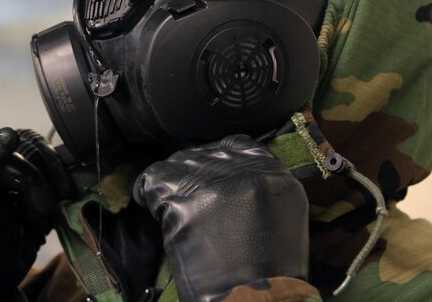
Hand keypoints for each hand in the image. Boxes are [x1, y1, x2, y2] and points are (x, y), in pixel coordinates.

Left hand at [134, 134, 308, 301]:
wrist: (258, 295)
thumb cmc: (273, 264)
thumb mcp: (284, 209)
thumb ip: (260, 182)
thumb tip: (232, 174)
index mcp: (269, 169)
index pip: (236, 144)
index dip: (218, 159)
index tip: (210, 175)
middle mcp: (239, 167)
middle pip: (203, 154)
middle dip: (192, 172)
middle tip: (188, 196)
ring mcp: (209, 181)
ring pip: (178, 164)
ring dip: (173, 182)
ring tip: (172, 203)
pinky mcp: (182, 201)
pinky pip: (154, 181)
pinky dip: (147, 191)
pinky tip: (147, 201)